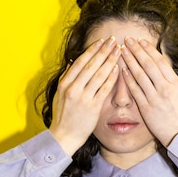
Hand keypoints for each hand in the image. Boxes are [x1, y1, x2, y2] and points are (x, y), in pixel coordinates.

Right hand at [49, 37, 120, 154]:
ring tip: (118, 51)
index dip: (92, 50)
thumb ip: (66, 78)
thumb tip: (71, 62)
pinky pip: (104, 89)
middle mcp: (73, 89)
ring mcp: (83, 98)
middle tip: (114, 40)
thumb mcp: (59, 95)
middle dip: (103, 51)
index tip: (101, 41)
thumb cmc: (63, 116)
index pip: (79, 62)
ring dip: (110, 61)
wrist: (64, 136)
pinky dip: (111, 78)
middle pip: (91, 65)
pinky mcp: (93, 108)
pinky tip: (118, 69)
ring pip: (99, 75)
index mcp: (64, 84)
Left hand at [122, 37, 177, 146]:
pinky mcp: (145, 109)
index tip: (141, 41)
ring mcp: (154, 99)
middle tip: (127, 40)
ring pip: (139, 76)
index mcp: (176, 84)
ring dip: (130, 62)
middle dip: (137, 51)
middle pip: (148, 65)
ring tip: (122, 51)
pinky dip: (128, 80)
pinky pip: (135, 92)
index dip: (150, 50)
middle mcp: (164, 89)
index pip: (160, 62)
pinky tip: (122, 70)